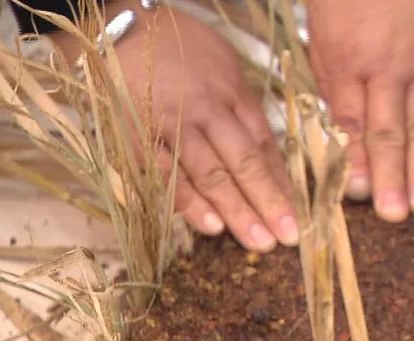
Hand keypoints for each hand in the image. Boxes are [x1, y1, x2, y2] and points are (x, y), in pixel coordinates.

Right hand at [51, 2, 296, 250]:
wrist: (116, 26)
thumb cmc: (176, 48)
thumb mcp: (224, 68)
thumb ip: (244, 111)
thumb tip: (267, 156)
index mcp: (233, 96)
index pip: (264, 148)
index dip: (282, 185)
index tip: (298, 217)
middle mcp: (208, 113)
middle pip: (243, 163)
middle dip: (267, 203)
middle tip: (286, 238)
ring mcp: (172, 126)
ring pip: (210, 173)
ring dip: (236, 210)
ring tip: (256, 240)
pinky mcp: (138, 138)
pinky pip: (166, 174)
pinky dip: (188, 201)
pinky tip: (208, 225)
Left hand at [307, 0, 413, 221]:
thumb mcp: (324, 24)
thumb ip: (331, 74)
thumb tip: (336, 122)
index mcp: (348, 58)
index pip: (351, 124)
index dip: (355, 164)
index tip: (355, 197)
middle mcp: (388, 66)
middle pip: (389, 132)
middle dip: (391, 179)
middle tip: (395, 217)